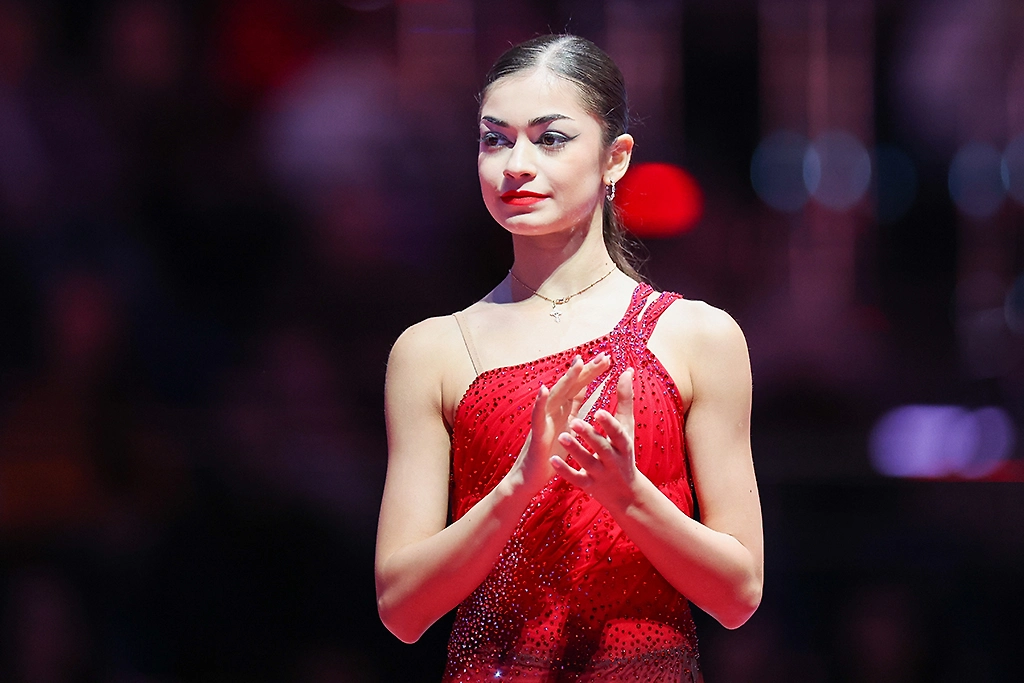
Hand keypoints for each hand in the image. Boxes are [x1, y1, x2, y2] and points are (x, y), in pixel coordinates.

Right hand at [510, 353, 610, 492]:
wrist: (530, 478)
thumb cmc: (548, 455)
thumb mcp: (566, 428)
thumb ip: (573, 408)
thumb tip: (584, 390)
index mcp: (562, 411)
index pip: (579, 388)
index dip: (591, 374)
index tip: (606, 359)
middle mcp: (552, 412)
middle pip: (571, 387)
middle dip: (586, 371)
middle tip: (602, 356)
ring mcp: (543, 421)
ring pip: (556, 396)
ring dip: (566, 379)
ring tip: (578, 363)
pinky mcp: (536, 434)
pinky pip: (538, 416)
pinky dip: (540, 402)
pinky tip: (544, 389)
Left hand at [550, 368, 642, 506]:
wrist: (626, 494)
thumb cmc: (624, 452)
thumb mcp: (627, 428)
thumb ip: (625, 399)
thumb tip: (628, 370)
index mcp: (623, 444)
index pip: (618, 433)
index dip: (609, 424)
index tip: (599, 412)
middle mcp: (613, 460)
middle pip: (601, 447)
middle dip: (589, 435)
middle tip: (574, 422)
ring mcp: (600, 474)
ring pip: (586, 462)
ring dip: (575, 450)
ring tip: (562, 436)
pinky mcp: (588, 486)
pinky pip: (575, 478)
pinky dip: (564, 470)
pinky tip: (553, 461)